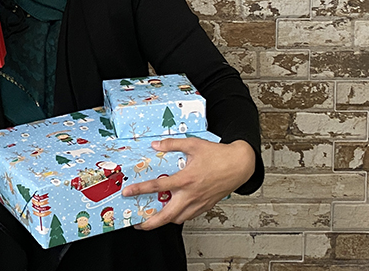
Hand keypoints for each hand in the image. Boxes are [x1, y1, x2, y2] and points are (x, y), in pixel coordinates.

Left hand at [123, 138, 255, 230]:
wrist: (240, 165)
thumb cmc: (218, 155)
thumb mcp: (193, 144)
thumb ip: (172, 144)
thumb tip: (156, 144)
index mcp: (186, 179)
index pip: (158, 186)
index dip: (140, 189)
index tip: (128, 192)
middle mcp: (191, 194)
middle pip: (167, 216)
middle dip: (151, 223)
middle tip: (139, 224)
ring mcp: (199, 202)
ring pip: (179, 218)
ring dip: (166, 220)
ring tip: (155, 217)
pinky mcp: (206, 206)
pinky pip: (190, 216)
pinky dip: (180, 216)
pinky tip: (174, 210)